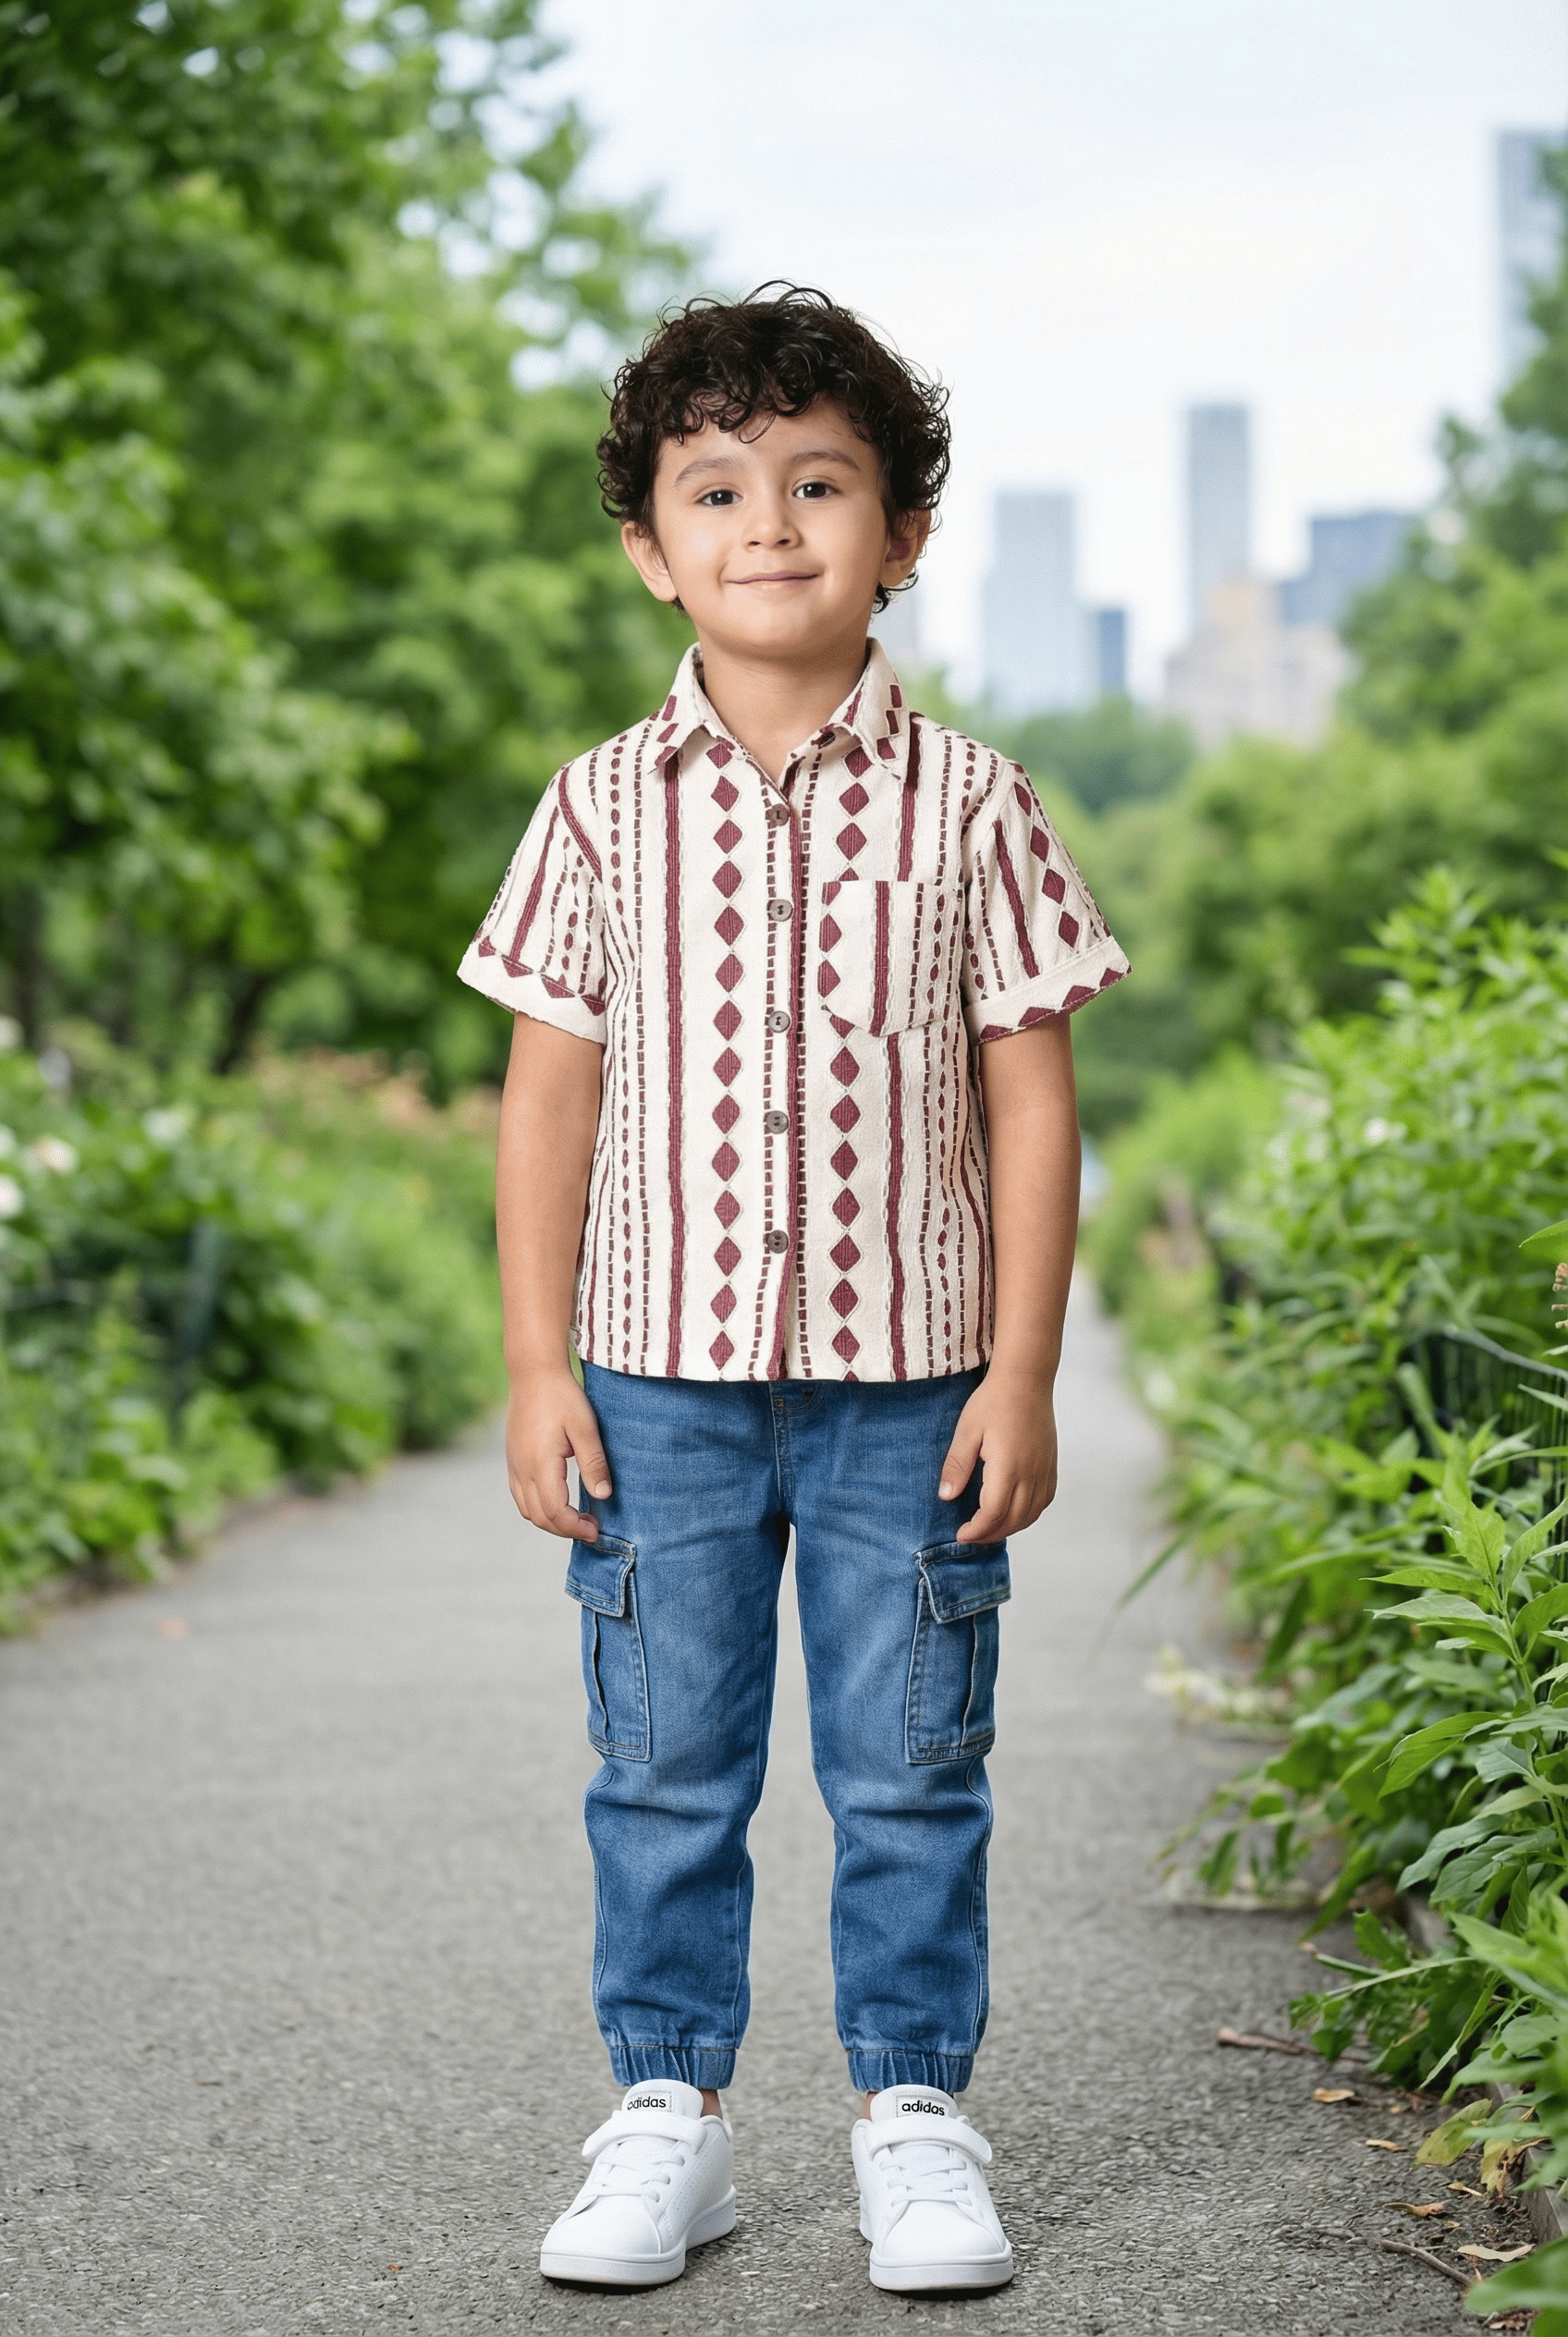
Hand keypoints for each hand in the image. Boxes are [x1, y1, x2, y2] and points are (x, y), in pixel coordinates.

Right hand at [506, 1366, 611, 1539]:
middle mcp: (522, 1470)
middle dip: (565, 1530)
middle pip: (539, 1517)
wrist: (533, 1373)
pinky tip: (558, 1500)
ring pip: (527, 1510)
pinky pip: (520, 1496)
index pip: (555, 1512)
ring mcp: (514, 1465)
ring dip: (551, 1521)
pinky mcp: (512, 1459)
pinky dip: (538, 1508)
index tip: (596, 1530)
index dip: (575, 1528)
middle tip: (591, 1528)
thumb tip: (603, 1495)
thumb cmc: (562, 1397)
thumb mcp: (585, 1427)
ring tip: (577, 1518)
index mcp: (540, 1464)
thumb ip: (594, 1463)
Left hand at [938, 1370, 1058, 1544]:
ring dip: (1011, 1527)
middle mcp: (1031, 1472)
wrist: (1026, 1378)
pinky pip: (1044, 1500)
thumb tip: (946, 1496)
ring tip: (989, 1527)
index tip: (960, 1534)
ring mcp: (1044, 1469)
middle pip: (1014, 1520)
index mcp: (1008, 1466)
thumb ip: (957, 1465)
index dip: (976, 1530)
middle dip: (990, 1534)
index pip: (993, 1513)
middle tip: (970, 1534)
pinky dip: (1029, 1514)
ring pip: (1032, 1514)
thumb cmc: (993, 1401)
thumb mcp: (966, 1430)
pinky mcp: (1051, 1464)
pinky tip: (1014, 1511)